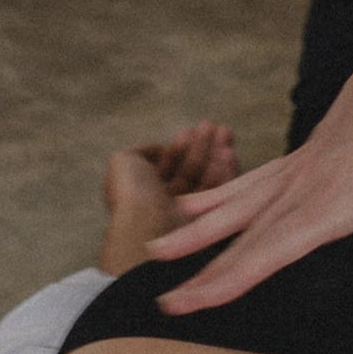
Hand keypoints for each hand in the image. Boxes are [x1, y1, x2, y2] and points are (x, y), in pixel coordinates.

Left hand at [99, 122, 238, 276]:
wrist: (150, 226)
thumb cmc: (132, 194)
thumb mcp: (122, 162)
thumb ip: (141, 152)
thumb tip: (160, 150)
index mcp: (145, 193)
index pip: (167, 167)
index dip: (179, 147)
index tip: (191, 130)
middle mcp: (169, 204)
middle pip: (190, 170)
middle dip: (202, 146)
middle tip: (213, 127)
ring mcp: (191, 214)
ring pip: (208, 179)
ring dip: (216, 154)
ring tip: (225, 131)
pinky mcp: (212, 221)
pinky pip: (221, 193)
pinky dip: (227, 171)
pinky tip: (230, 152)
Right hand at [146, 44, 352, 314]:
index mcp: (329, 203)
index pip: (270, 250)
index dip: (230, 278)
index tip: (193, 300)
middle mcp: (302, 187)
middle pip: (244, 236)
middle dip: (203, 271)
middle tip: (163, 299)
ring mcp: (295, 170)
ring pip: (236, 206)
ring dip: (197, 231)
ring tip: (157, 252)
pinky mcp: (298, 159)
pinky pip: (249, 185)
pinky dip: (218, 199)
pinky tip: (190, 209)